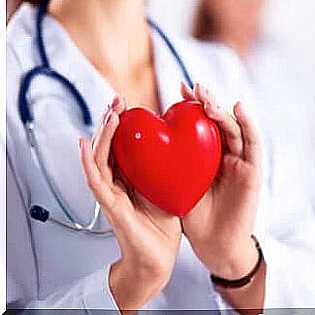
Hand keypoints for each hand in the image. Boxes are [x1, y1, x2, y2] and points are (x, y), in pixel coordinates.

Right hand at [79, 96, 181, 310]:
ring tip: (109, 114)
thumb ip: (167, 170)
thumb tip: (182, 146)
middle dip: (111, 123)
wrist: (157, 260)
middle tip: (118, 100)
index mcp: (131, 179)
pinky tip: (86, 144)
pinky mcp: (111, 207)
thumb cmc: (163, 227)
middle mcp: (118, 184)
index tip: (130, 105)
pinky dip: (89, 162)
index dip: (123, 125)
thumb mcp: (168, 190)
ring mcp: (111, 194)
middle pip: (109, 147)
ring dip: (102, 135)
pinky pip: (97, 182)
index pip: (123, 146)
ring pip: (100, 159)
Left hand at [180, 83, 262, 279]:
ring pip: (236, 128)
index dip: (194, 105)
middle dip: (207, 102)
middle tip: (193, 87)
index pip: (203, 124)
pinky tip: (238, 108)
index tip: (179, 88)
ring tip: (207, 97)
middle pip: (220, 121)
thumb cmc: (195, 216)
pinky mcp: (254, 172)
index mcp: (210, 156)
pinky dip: (248, 125)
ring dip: (223, 110)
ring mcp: (242, 162)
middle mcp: (227, 155)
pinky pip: (254, 145)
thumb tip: (147, 139)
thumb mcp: (180, 183)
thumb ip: (174, 161)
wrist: (214, 245)